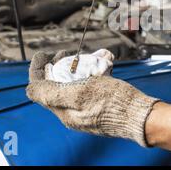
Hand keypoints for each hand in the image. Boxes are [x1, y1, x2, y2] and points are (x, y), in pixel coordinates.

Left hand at [26, 50, 159, 146]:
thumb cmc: (114, 103)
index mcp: (63, 111)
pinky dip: (94, 72)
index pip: (39, 88)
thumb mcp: (80, 93)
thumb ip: (52, 92)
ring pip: (74, 82)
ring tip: (90, 56)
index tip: (44, 53)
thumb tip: (29, 89)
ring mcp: (85, 109)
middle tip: (68, 53)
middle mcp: (72, 112)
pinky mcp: (99, 105)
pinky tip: (104, 63)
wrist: (141, 116)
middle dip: (59, 65)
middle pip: (56, 84)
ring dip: (79, 66)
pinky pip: (90, 86)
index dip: (38, 69)